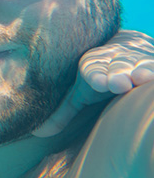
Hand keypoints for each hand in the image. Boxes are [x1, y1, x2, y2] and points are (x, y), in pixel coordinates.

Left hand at [33, 30, 153, 136]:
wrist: (128, 45)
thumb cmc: (99, 75)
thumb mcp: (80, 93)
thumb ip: (62, 111)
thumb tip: (36, 132)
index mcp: (93, 66)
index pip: (93, 71)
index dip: (96, 76)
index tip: (98, 83)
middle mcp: (115, 60)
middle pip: (117, 67)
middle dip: (117, 75)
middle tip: (119, 83)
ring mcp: (137, 61)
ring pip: (140, 65)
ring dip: (141, 72)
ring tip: (141, 79)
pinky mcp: (153, 65)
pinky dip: (153, 72)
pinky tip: (153, 79)